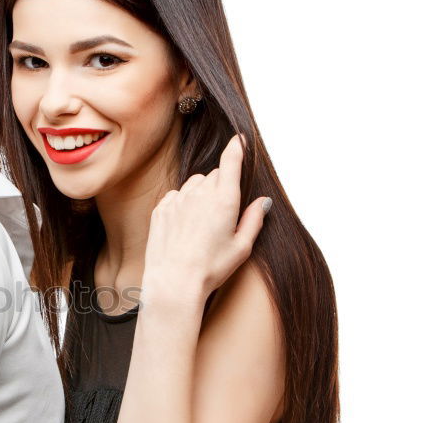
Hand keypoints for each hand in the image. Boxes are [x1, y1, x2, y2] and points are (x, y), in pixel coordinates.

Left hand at [142, 134, 270, 303]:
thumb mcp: (241, 248)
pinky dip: (182, 203)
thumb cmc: (210, 269)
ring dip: (201, 192)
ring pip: (194, 183)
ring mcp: (177, 200)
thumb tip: (262, 201)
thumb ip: (253, 220)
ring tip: (203, 221)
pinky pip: (176, 196)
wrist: (173, 283)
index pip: (231, 161)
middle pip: (215, 175)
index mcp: (225, 200)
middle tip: (223, 213)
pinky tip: (185, 225)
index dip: (237, 147)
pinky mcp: (160, 209)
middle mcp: (200, 194)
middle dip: (222, 185)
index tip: (240, 139)